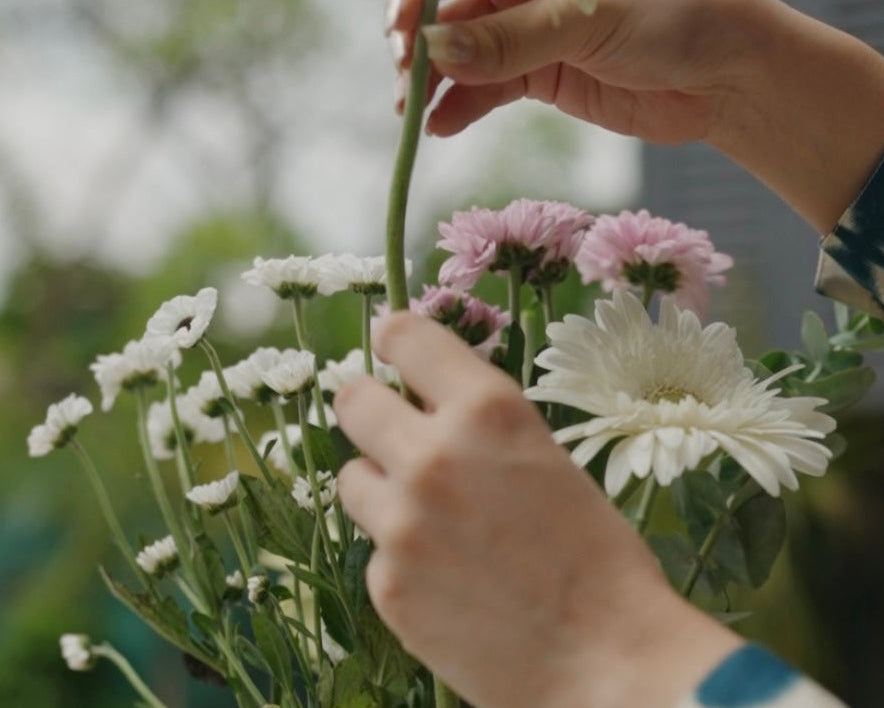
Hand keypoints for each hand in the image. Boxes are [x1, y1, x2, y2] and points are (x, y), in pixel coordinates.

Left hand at [334, 313, 739, 707]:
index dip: (395, 337)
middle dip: (368, 408)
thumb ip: (479, 426)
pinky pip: (375, 548)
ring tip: (428, 518)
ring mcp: (400, 523)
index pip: (405, 337)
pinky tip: (445, 579)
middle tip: (390, 429)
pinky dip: (399, 555)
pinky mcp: (385, 584)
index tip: (389, 343)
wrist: (605, 657)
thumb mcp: (544, 459)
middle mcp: (432, 456)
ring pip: (351, 477)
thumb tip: (427, 404)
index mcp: (487, 412)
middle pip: (352, 400)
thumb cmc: (595, 553)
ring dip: (381, 486)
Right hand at [389, 0, 767, 143]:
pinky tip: (440, 124)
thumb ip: (511, 38)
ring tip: (414, 114)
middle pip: (455, 13)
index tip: (403, 36)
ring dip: (436, 83)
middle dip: (423, 46)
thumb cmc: (675, 18)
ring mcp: (532, 33)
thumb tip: (436, 50)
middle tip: (406, 82)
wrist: (726, 75)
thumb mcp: (587, 21)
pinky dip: (462, 106)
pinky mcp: (542, 75)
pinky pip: (488, 87)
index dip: (423, 1)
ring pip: (466, 54)